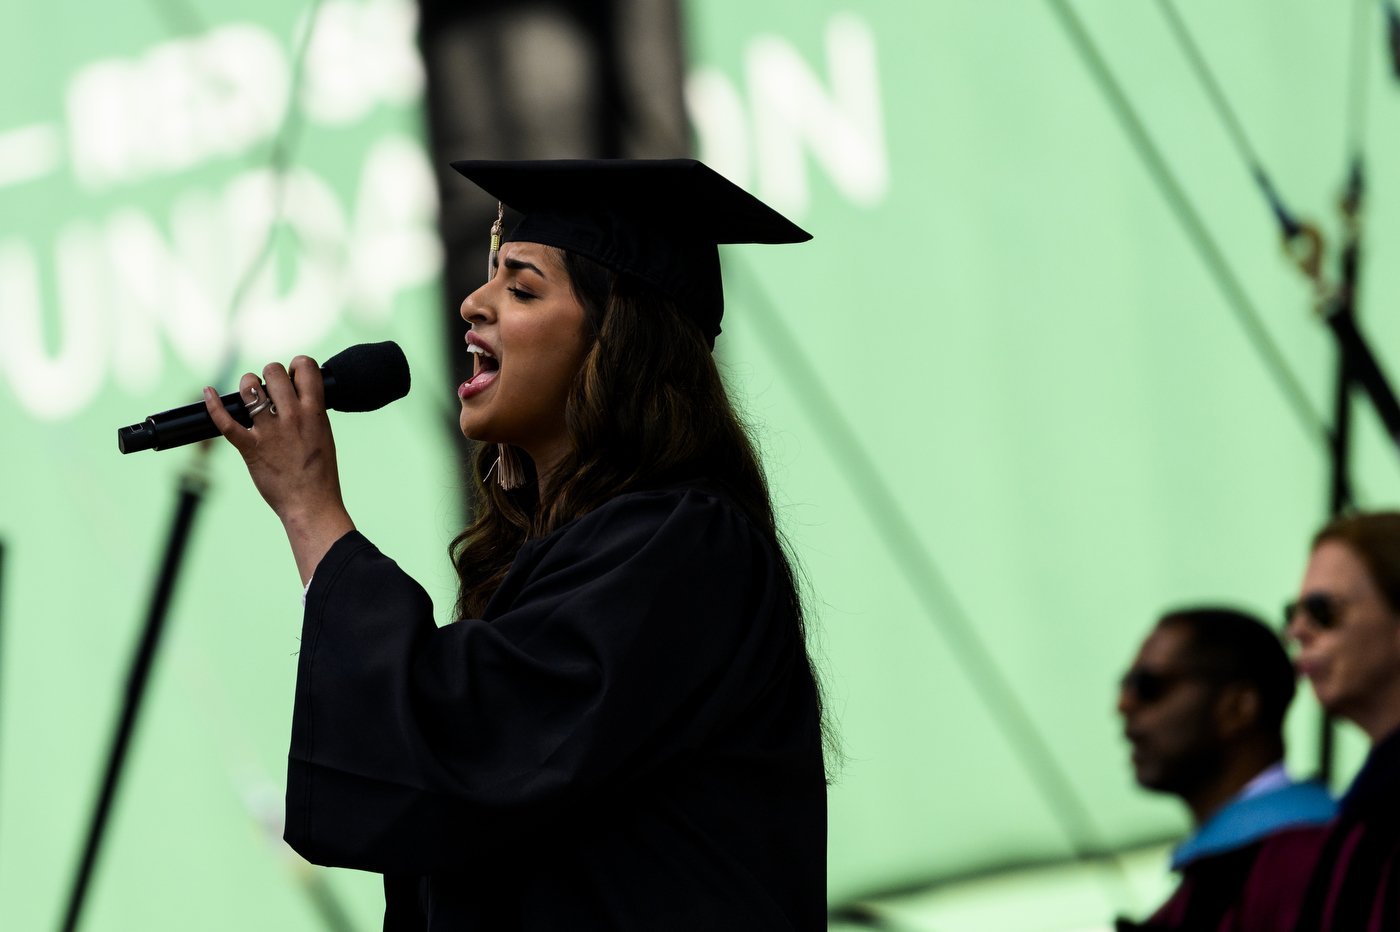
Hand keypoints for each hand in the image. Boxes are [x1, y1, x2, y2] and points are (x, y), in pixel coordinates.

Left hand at [204, 356, 354, 584]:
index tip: (293, 377)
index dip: (297, 365)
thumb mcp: (324, 434)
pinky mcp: (251, 448)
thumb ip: (311, 412)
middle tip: (269, 390)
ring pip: (250, 387)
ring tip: (249, 396)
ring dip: (247, 386)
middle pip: (273, 371)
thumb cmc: (320, 474)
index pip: (306, 367)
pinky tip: (208, 393)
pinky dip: (213, 406)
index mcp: (315, 412)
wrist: (311, 504)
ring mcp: (270, 432)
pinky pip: (226, 422)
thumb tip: (296, 394)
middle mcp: (292, 417)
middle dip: (269, 375)